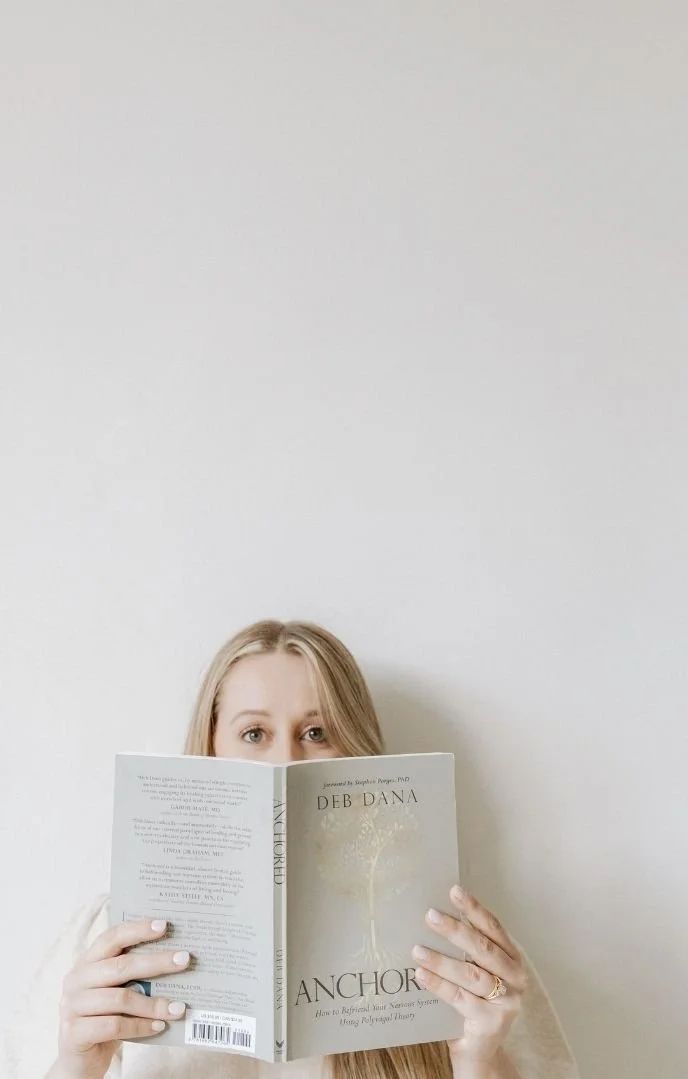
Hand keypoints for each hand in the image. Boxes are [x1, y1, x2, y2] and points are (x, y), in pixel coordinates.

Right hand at [56, 918, 189, 1078]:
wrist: (78, 1063)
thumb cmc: (104, 1020)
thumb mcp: (116, 993)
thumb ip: (134, 978)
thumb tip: (176, 962)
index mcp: (86, 962)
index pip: (111, 938)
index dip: (137, 929)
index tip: (164, 926)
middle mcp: (76, 980)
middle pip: (121, 966)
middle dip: (156, 962)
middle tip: (184, 960)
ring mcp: (71, 1006)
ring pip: (120, 998)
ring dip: (153, 1004)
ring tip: (178, 1007)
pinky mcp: (73, 1033)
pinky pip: (114, 1025)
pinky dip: (141, 1026)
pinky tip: (160, 1026)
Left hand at [412, 886, 526, 1074]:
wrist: (479, 1051)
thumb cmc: (473, 1004)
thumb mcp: (475, 973)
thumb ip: (466, 951)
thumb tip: (434, 916)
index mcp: (513, 959)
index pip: (494, 928)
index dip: (474, 909)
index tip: (454, 891)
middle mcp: (516, 978)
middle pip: (483, 948)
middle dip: (455, 930)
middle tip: (430, 915)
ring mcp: (506, 1002)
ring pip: (471, 974)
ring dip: (441, 959)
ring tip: (417, 949)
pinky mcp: (491, 1022)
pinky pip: (459, 998)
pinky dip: (438, 984)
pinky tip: (420, 974)